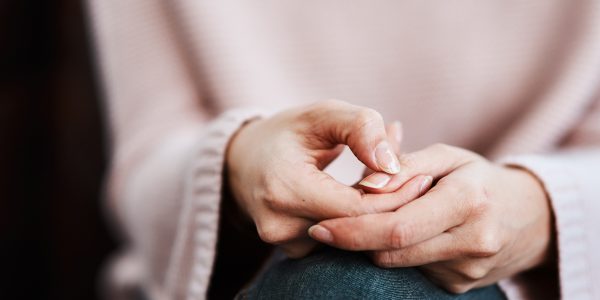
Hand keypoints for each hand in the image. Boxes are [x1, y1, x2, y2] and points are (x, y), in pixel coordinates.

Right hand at [226, 100, 427, 257]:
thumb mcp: (323, 114)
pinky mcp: (292, 252)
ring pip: (351, 238)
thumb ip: (361, 129)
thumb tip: (393, 166)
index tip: (422, 178)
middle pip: (358, 228)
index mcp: (284, 188)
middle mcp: (280, 225)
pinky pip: (338, 241)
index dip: (395, 195)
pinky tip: (363, 198)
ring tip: (388, 183)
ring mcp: (284, 244)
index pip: (358, 208)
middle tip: (418, 181)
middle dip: (391, 206)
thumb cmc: (287, 133)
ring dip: (374, 214)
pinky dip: (356, 221)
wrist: (243, 162)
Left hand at [308, 143, 552, 292]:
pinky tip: (407, 234)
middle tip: (326, 228)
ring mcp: (467, 271)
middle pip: (392, 252)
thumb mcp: (447, 157)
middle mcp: (472, 242)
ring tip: (380, 219)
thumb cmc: (478, 178)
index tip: (319, 228)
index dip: (353, 231)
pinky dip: (399, 254)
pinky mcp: (460, 286)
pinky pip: (412, 272)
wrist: (530, 217)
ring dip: (377, 245)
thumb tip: (365, 186)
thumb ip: (404, 165)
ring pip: (398, 264)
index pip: (397, 228)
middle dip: (355, 240)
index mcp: (468, 202)